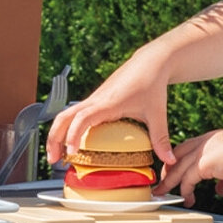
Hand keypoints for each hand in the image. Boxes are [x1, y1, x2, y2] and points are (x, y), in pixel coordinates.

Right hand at [46, 62, 172, 168]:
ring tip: (58, 155)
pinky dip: (67, 127)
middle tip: (53, 160)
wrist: (150, 62)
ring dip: (57, 133)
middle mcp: (96, 100)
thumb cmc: (152, 83)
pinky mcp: (95, 99)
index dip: (73, 135)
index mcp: (108, 103)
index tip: (71, 153)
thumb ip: (161, 139)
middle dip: (54, 138)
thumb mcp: (157, 114)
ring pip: (65, 114)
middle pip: (63, 117)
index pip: (82, 118)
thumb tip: (169, 161)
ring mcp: (94, 99)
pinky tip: (72, 142)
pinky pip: (74, 113)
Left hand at [161, 129, 222, 198]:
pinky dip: (184, 190)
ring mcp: (202, 151)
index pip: (189, 148)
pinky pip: (187, 179)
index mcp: (212, 138)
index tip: (176, 171)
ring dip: (169, 183)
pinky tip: (187, 199)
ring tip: (162, 194)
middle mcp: (204, 142)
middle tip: (163, 183)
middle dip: (168, 170)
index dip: (180, 160)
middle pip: (177, 155)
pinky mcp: (203, 163)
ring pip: (177, 168)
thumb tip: (219, 191)